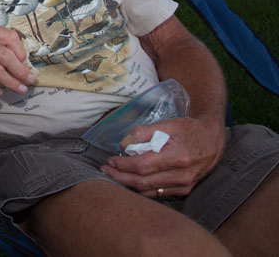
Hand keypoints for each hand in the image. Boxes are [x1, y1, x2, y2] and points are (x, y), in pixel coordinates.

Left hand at [100, 116, 225, 197]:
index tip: (111, 160)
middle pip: (143, 182)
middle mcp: (182, 175)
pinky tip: (131, 182)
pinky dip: (143, 190)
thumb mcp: (167, 124)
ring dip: (129, 185)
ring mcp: (184, 185)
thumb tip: (124, 143)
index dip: (124, 165)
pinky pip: (159, 194)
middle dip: (121, 177)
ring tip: (114, 176)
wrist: (212, 138)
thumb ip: (144, 132)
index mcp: (177, 157)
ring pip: (150, 191)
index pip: (143, 166)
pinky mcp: (185, 189)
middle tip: (106, 170)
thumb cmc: (188, 129)